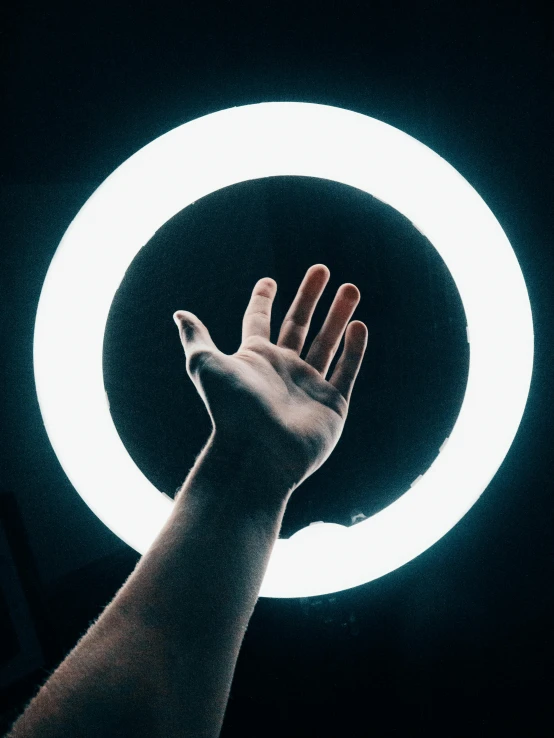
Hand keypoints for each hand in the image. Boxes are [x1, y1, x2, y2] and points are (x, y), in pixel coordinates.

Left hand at [173, 264, 367, 504]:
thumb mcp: (206, 365)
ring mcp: (309, 386)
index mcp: (255, 358)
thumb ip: (197, 338)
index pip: (259, 320)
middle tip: (322, 268)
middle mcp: (283, 369)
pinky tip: (360, 326)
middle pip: (298, 325)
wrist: (257, 455)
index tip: (269, 281)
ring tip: (351, 287)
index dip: (262, 300)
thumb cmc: (229, 409)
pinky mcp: (332, 404)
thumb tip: (179, 314)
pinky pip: (346, 371)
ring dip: (338, 314)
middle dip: (311, 296)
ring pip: (327, 342)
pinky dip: (354, 349)